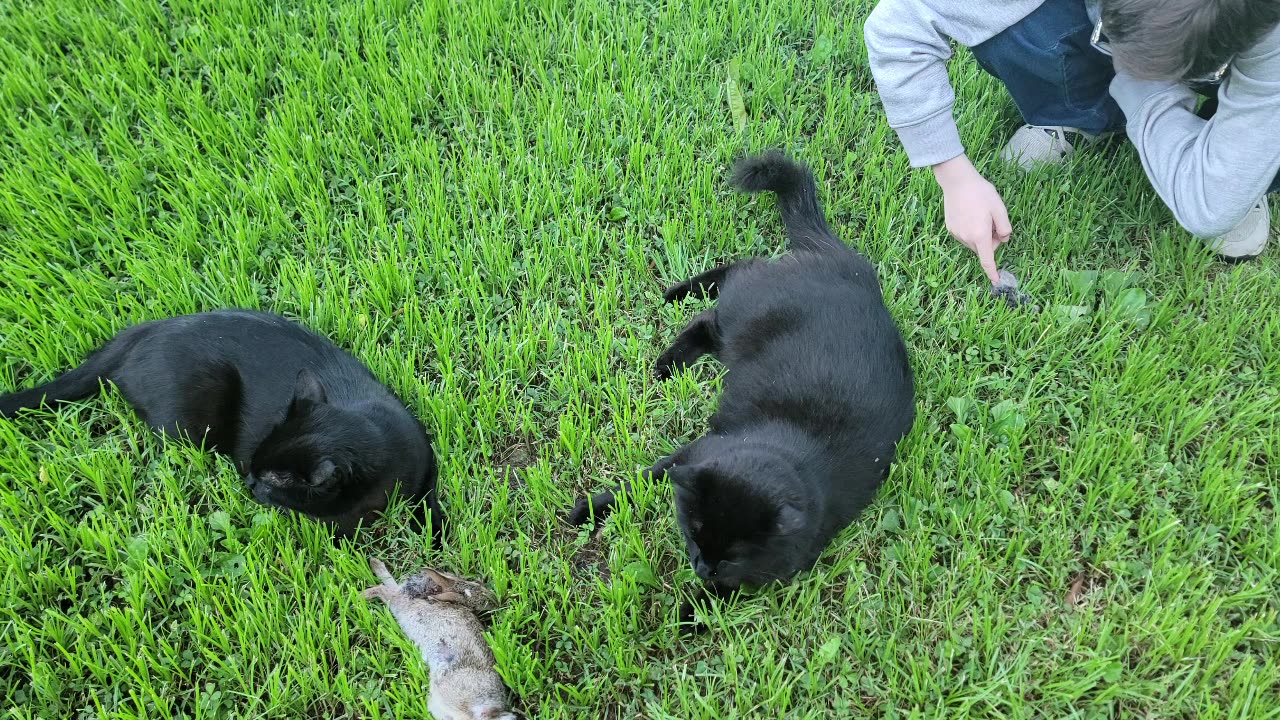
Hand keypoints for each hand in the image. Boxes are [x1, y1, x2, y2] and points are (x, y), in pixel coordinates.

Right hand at [932, 155, 1011, 284]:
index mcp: (980, 235)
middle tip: (994, 223)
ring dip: (980, 236)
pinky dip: (970, 230)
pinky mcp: (950, 228)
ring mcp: (956, 233)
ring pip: (973, 242)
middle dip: (990, 242)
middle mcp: (967, 238)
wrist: (957, 181)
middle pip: (982, 249)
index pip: (988, 260)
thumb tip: (1004, 239)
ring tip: (981, 215)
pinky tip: (970, 214)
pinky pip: (964, 235)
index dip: (992, 272)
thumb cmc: (981, 193)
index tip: (996, 281)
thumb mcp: (999, 208)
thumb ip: (1005, 227)